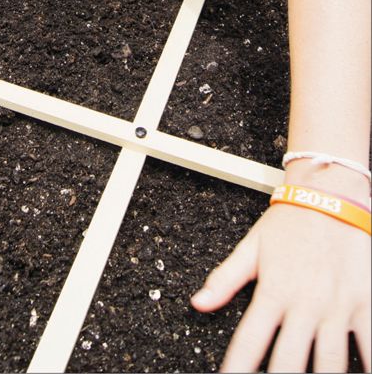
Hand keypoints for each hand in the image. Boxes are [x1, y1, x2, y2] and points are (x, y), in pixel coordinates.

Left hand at [190, 204, 370, 372]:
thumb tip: (198, 302)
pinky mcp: (365, 303)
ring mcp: (336, 306)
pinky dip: (368, 362)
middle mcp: (304, 303)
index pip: (249, 341)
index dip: (238, 368)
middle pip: (289, 362)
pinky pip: (369, 343)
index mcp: (274, 291)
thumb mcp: (251, 247)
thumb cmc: (290, 221)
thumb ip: (225, 278)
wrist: (331, 194)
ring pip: (329, 361)